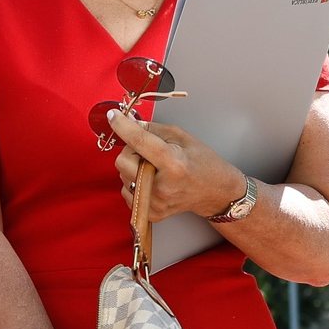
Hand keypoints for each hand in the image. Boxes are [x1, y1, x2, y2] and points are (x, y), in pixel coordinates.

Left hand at [106, 112, 244, 221]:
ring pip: (122, 175)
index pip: (139, 141)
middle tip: (148, 150)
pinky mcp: (150, 213)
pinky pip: (126, 190)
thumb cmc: (202, 162)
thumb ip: (153, 129)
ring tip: (155, 167)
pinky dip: (134, 181)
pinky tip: (152, 180)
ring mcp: (155, 203)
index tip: (113, 116)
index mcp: (173, 163)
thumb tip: (128, 122)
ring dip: (133, 166)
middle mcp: (162, 186)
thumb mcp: (182, 137)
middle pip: (122, 161)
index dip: (122, 126)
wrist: (215, 192)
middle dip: (131, 150)